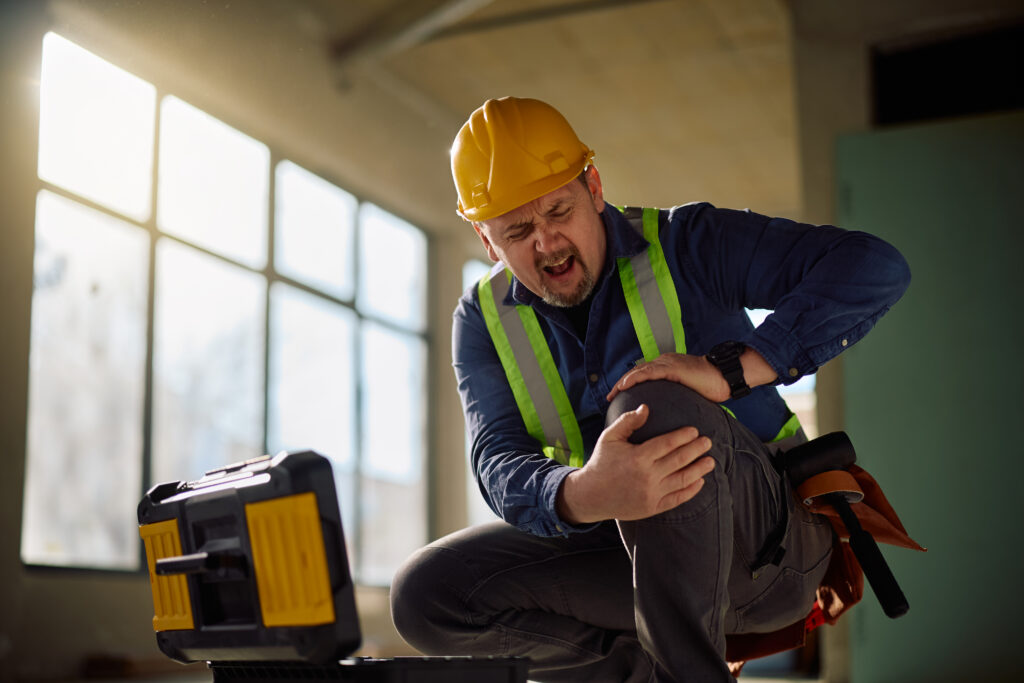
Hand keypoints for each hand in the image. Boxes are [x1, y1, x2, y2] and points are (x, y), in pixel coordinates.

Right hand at [556, 403, 715, 523]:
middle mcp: (647, 476)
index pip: (668, 444)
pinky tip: (699, 481)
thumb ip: (628, 421)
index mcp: (638, 457)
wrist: (590, 495)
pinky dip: (690, 490)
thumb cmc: (601, 462)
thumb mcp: (609, 438)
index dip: (683, 436)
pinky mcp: (652, 507)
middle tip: (708, 441)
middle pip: (679, 460)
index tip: (694, 430)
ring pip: (682, 480)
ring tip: (710, 461)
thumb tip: (646, 407)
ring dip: (699, 470)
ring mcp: (651, 494)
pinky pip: (677, 498)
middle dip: (696, 450)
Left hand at [605, 349, 778, 403]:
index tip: (618, 398)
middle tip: (610, 397)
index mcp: (667, 368)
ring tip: (614, 392)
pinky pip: (649, 372)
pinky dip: (635, 378)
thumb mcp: (689, 396)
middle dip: (621, 384)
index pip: (643, 375)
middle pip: (637, 372)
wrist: (725, 378)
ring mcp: (668, 364)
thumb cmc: (711, 388)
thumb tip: (672, 422)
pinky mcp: (672, 367)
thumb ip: (678, 402)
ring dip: (624, 381)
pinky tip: (626, 386)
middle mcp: (665, 363)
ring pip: (639, 370)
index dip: (629, 384)